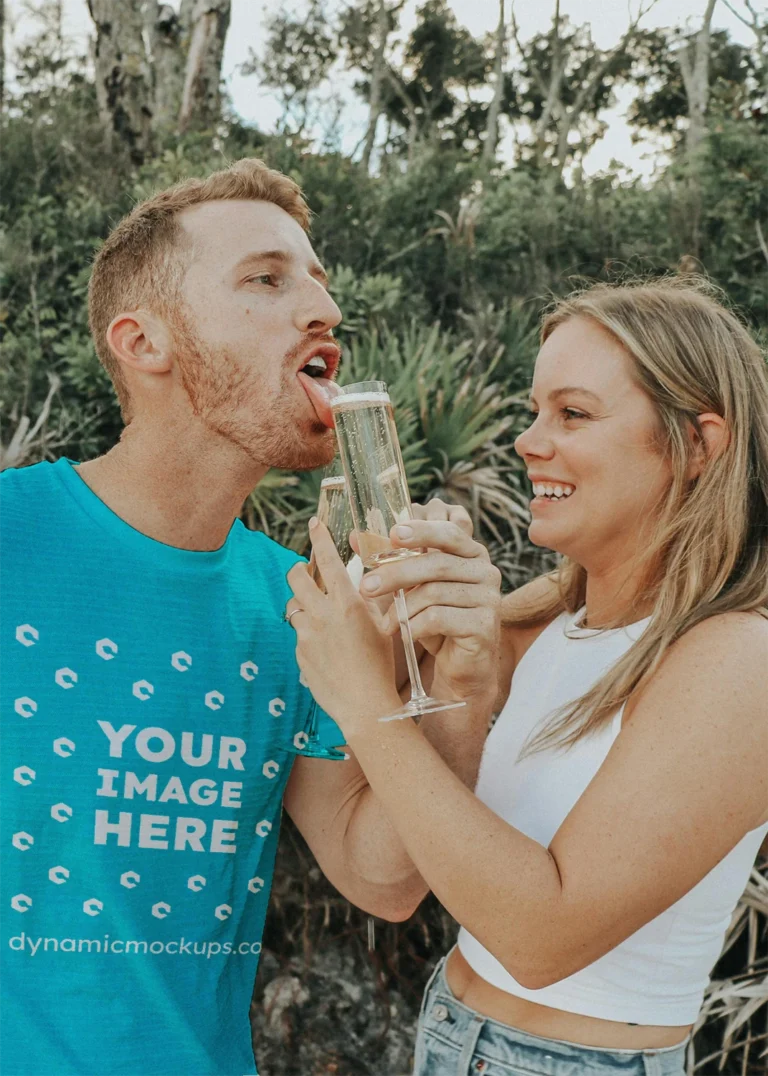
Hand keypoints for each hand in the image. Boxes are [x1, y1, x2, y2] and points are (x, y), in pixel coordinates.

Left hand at [286, 520, 401, 735]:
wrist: (365, 706)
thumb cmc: (381, 665)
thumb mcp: (384, 625)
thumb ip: (372, 599)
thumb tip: (368, 579)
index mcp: (347, 603)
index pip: (327, 560)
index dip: (319, 538)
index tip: (313, 524)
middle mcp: (322, 615)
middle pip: (296, 577)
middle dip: (299, 570)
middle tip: (305, 571)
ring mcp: (306, 635)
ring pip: (293, 606)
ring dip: (302, 604)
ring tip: (318, 613)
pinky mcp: (299, 653)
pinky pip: (298, 634)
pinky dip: (308, 633)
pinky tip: (326, 648)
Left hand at [360, 500, 501, 702]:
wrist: (461, 664)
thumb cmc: (436, 620)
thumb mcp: (414, 587)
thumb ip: (390, 560)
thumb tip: (354, 537)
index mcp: (471, 553)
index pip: (448, 532)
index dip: (421, 531)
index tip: (393, 534)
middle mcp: (486, 571)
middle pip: (436, 564)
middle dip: (396, 574)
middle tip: (366, 586)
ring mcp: (489, 598)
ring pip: (434, 593)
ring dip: (402, 609)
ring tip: (385, 623)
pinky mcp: (485, 625)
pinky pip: (440, 618)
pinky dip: (415, 626)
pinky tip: (404, 634)